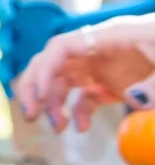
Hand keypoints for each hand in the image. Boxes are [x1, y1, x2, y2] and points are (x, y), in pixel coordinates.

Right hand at [13, 17, 154, 131]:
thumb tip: (132, 98)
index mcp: (110, 36)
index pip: (62, 46)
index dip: (45, 69)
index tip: (42, 96)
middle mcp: (98, 50)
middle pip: (52, 62)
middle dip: (35, 86)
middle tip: (31, 114)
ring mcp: (104, 67)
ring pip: (62, 81)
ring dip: (53, 104)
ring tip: (57, 127)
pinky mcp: (112, 84)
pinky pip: (84, 97)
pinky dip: (77, 113)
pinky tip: (81, 128)